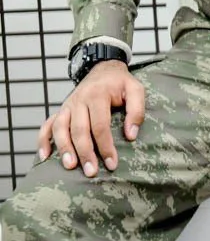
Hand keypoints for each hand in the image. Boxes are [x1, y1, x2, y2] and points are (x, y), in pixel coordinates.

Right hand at [37, 61, 144, 177]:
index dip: (105, 146)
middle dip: (85, 153)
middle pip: (79, 129)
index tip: (112, 164)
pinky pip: (47, 125)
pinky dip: (43, 140)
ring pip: (60, 128)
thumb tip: (131, 135)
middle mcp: (79, 100)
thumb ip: (136, 110)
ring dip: (63, 148)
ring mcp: (67, 105)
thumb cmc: (120, 83)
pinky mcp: (61, 110)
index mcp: (98, 95)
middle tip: (91, 172)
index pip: (100, 125)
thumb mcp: (135, 90)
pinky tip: (44, 156)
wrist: (104, 68)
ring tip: (70, 166)